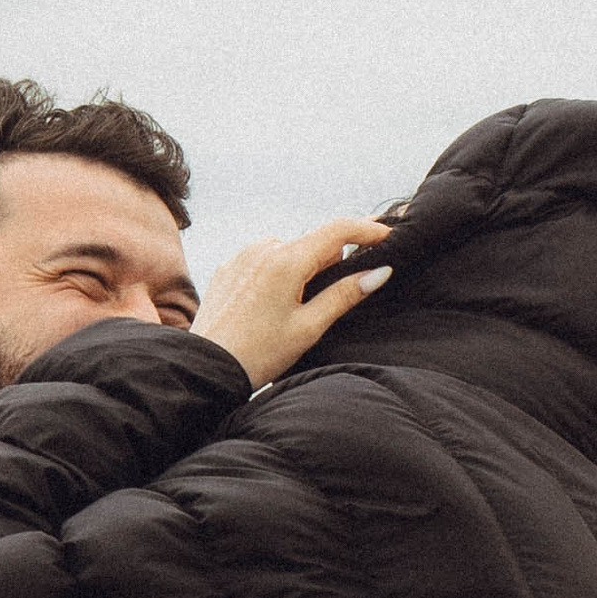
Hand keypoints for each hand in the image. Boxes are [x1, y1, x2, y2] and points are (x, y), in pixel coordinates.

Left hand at [191, 219, 391, 389]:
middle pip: (313, 243)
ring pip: (289, 251)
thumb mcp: (309, 327)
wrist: (208, 367)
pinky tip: (272, 306)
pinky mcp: (229, 267)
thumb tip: (379, 272)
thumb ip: (345, 295)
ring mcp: (243, 255)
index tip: (388, 236)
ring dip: (303, 268)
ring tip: (296, 308)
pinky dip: (278, 273)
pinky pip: (265, 260)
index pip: (337, 230)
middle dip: (331, 261)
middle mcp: (263, 249)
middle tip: (335, 293)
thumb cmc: (259, 353)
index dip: (367, 230)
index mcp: (286, 260)